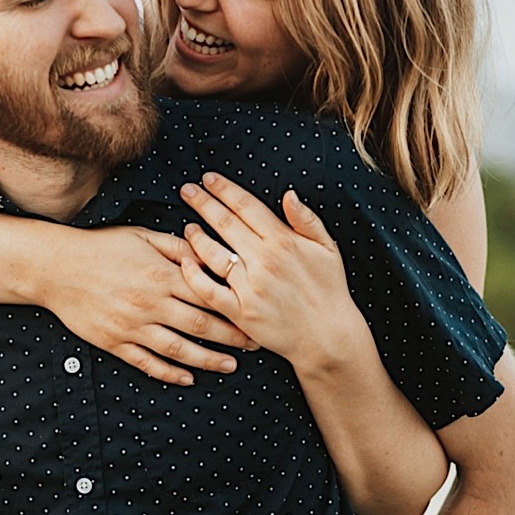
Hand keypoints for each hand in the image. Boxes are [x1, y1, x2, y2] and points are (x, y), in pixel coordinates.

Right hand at [39, 225, 255, 385]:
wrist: (55, 267)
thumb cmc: (102, 247)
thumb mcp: (144, 237)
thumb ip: (180, 248)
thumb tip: (211, 254)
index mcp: (161, 275)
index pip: (209, 293)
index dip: (236, 305)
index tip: (256, 311)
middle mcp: (150, 304)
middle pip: (201, 325)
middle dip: (232, 337)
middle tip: (255, 344)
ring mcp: (132, 327)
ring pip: (178, 350)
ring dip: (208, 360)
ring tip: (230, 365)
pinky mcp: (114, 343)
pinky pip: (146, 363)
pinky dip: (169, 373)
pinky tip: (188, 378)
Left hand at [178, 171, 370, 368]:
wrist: (327, 335)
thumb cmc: (329, 290)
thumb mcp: (328, 248)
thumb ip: (306, 220)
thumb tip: (288, 194)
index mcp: (283, 241)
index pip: (246, 207)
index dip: (225, 190)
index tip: (209, 179)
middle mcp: (263, 261)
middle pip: (225, 224)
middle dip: (203, 203)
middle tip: (187, 190)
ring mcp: (249, 287)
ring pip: (212, 254)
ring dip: (196, 237)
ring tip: (187, 226)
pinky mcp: (240, 312)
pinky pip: (208, 291)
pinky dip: (194, 275)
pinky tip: (186, 262)